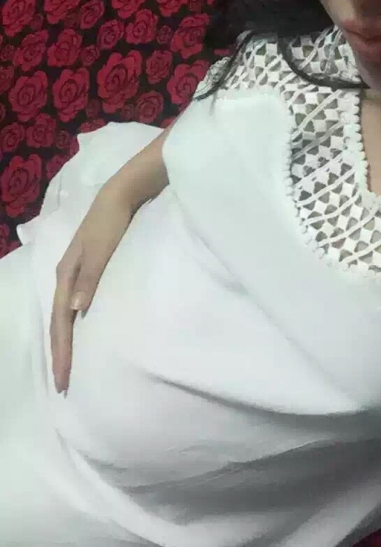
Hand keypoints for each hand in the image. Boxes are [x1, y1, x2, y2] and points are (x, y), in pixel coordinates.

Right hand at [50, 183, 134, 393]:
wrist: (122, 194)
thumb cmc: (113, 220)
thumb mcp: (102, 247)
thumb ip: (91, 276)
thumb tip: (75, 310)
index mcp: (66, 273)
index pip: (61, 321)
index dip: (61, 351)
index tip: (63, 379)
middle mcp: (67, 276)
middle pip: (59, 321)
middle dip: (60, 352)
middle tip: (63, 383)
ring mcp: (78, 272)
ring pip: (66, 314)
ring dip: (66, 340)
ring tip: (67, 364)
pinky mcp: (90, 268)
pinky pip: (76, 304)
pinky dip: (75, 323)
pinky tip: (82, 331)